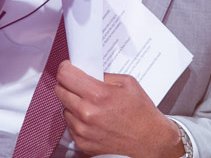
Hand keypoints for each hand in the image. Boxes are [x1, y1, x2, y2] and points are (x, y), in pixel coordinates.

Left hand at [54, 61, 184, 157]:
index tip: (69, 67)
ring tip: (91, 104)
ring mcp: (83, 131)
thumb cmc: (142, 115)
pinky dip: (77, 119)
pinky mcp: (82, 143)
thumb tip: (88, 72)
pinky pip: (70, 125)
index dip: (66, 68)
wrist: (151, 143)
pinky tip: (93, 118)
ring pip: (64, 108)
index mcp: (98, 95)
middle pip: (59, 91)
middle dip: (68, 84)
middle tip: (80, 84)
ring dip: (73, 103)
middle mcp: (87, 113)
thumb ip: (104, 75)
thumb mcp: (128, 83)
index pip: (65, 76)